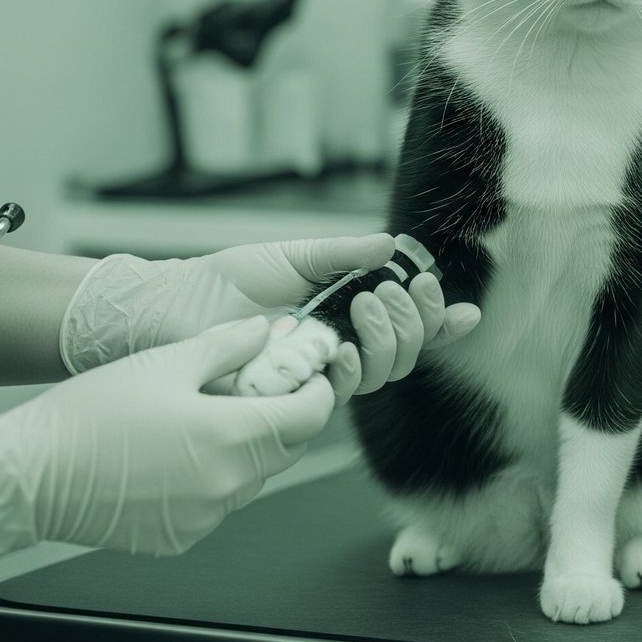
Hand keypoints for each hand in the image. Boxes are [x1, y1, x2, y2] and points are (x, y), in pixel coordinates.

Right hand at [0, 317, 338, 585]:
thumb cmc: (89, 415)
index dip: (318, 391)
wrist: (28, 475)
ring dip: (250, 448)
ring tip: (214, 418)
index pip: (309, 416)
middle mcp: (227, 483)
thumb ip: (227, 344)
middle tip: (268, 389)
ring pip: (254, 477)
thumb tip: (265, 331)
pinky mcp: (179, 537)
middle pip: (287, 448)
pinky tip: (181, 455)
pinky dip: (215, 479)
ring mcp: (205, 516)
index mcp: (231, 436)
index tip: (312, 375)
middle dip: (286, 417)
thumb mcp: (165, 361)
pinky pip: (217, 503)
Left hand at [61, 235, 480, 393]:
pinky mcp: (296, 394)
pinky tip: (342, 349)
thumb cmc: (227, 282)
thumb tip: (392, 247)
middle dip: (416, 321)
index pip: (409, 325)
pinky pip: (345, 391)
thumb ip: (345, 254)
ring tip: (364, 304)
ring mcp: (321, 373)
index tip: (464, 313)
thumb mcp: (294, 257)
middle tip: (390, 291)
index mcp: (348, 314)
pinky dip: (354, 368)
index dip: (442, 324)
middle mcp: (343, 347)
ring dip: (389, 338)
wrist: (176, 307)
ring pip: (386, 372)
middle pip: (408, 351)